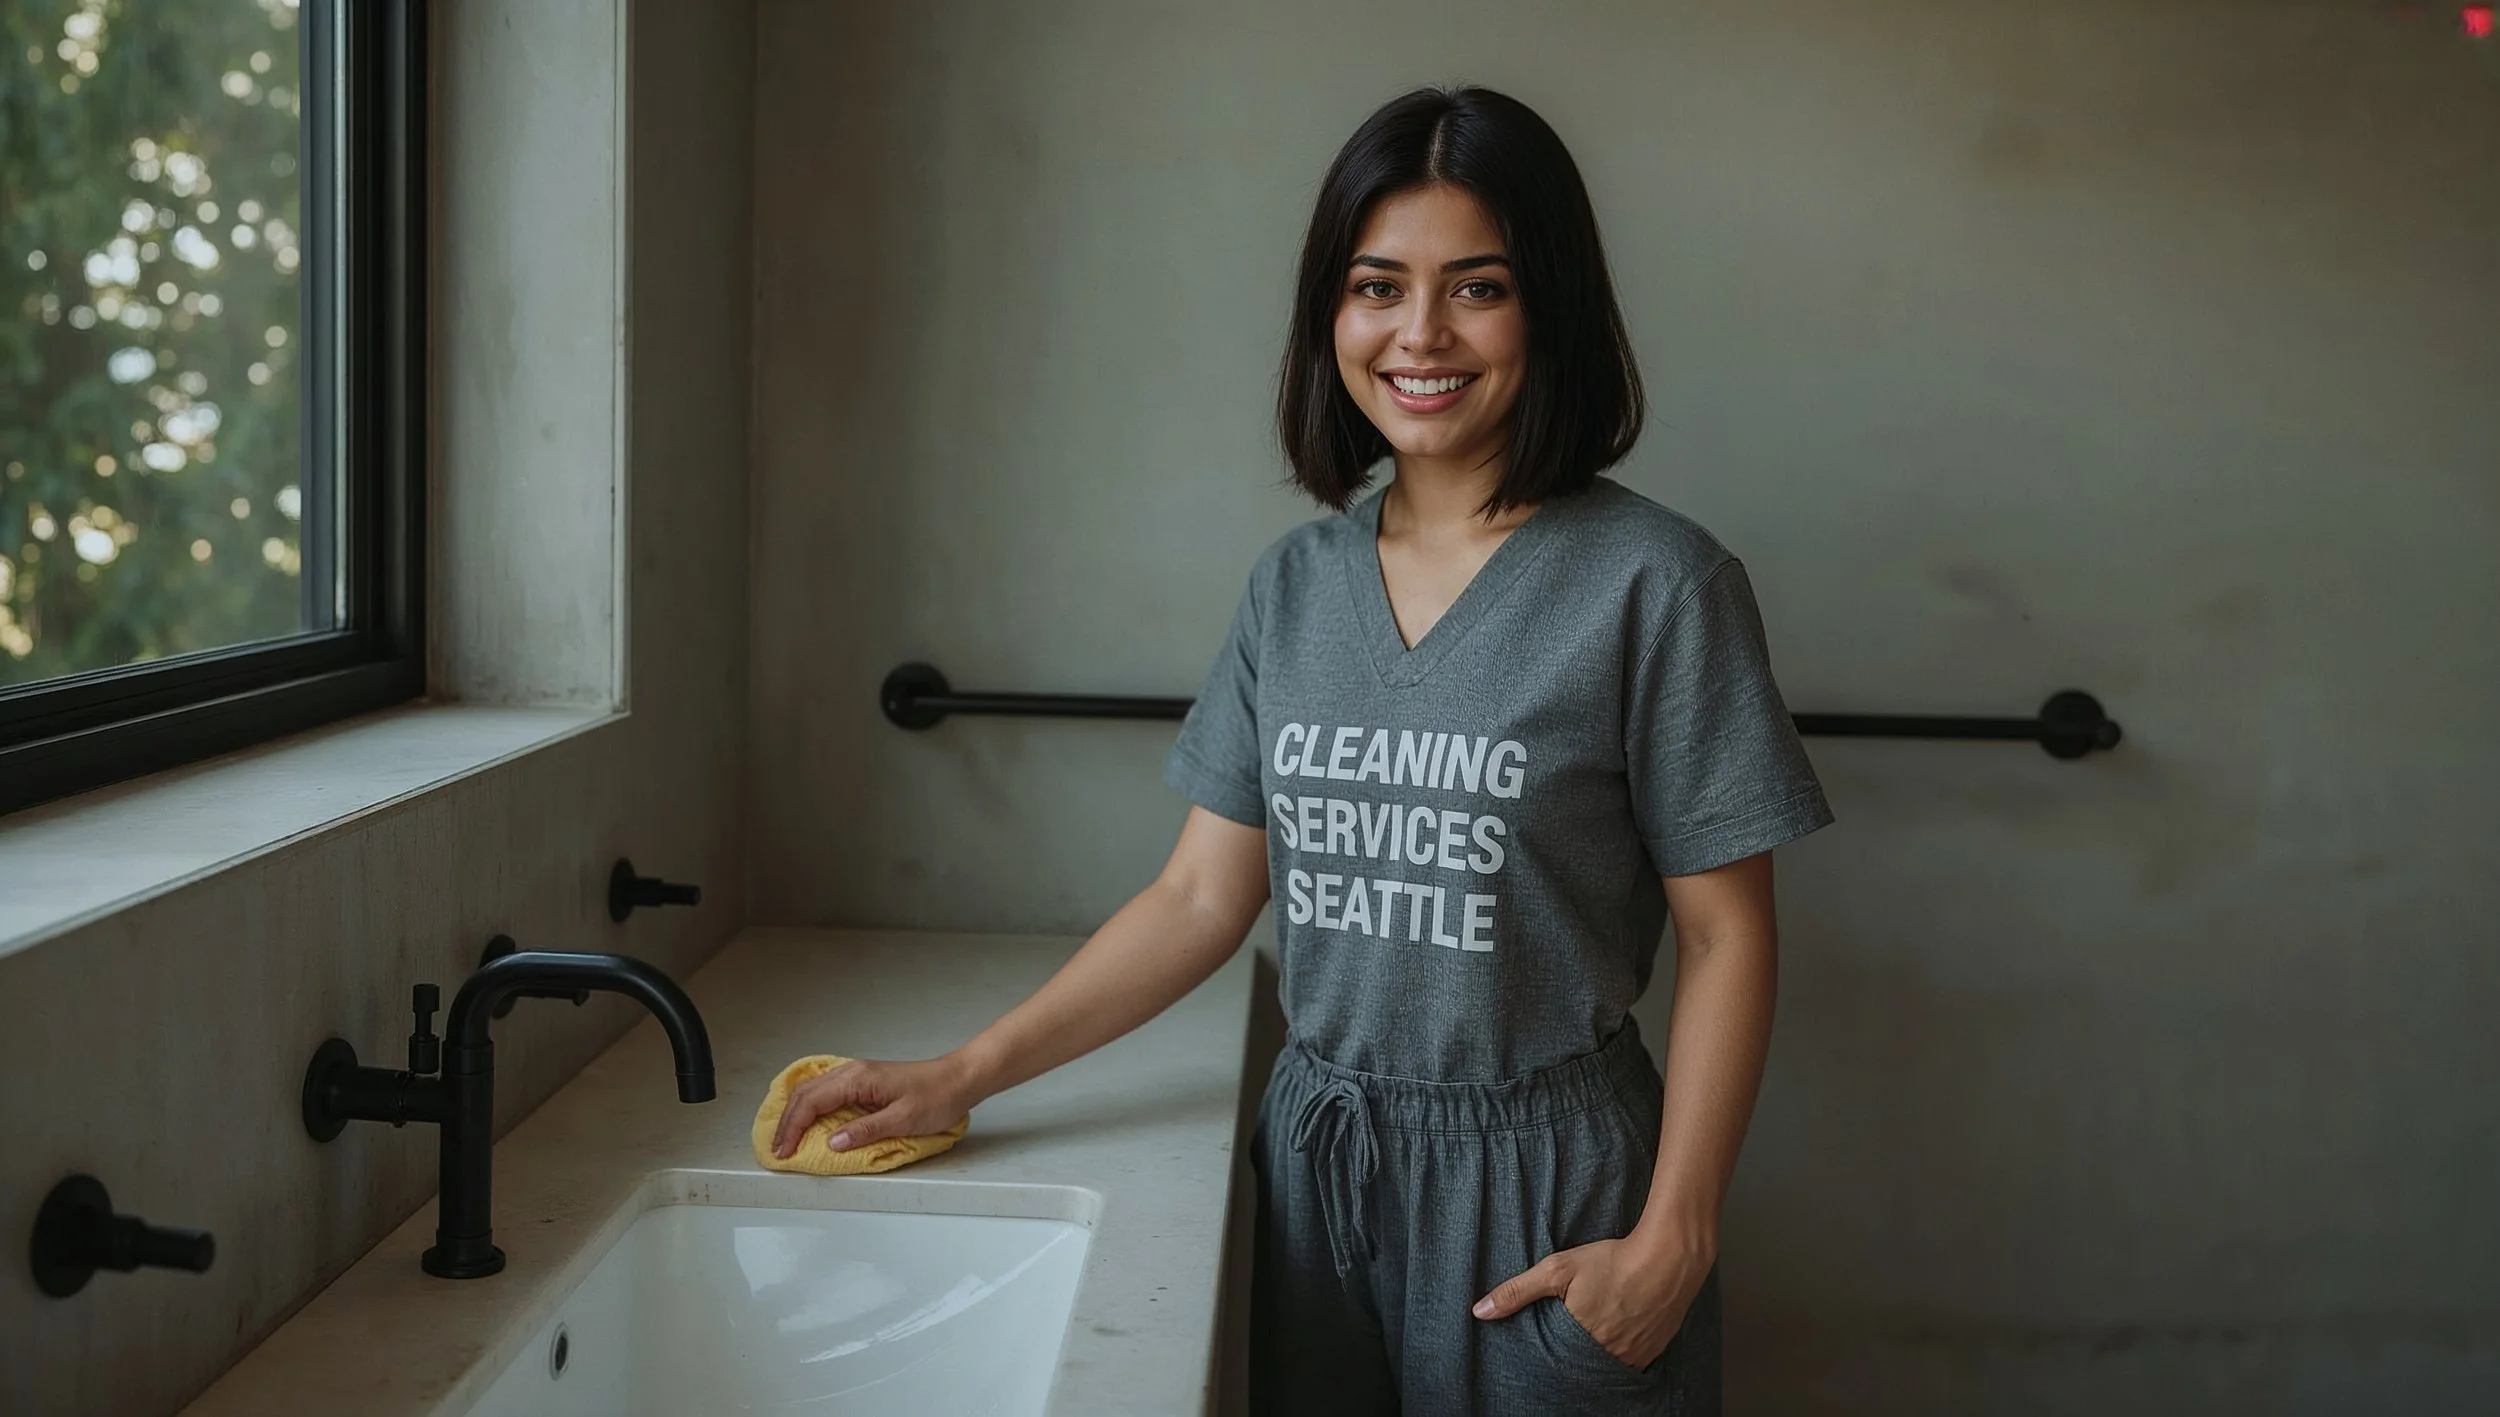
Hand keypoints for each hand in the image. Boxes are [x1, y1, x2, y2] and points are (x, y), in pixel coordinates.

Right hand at [769, 1054, 981, 1158]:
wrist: (960, 1078)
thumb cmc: (937, 1096)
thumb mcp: (903, 1119)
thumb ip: (865, 1131)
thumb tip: (832, 1143)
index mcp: (857, 1078)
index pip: (812, 1102)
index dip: (793, 1128)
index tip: (783, 1153)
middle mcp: (852, 1072)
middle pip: (806, 1094)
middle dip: (787, 1122)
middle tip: (777, 1150)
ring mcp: (857, 1075)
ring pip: (814, 1091)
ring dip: (796, 1115)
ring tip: (786, 1139)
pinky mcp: (864, 1082)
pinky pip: (828, 1093)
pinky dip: (812, 1108)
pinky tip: (809, 1123)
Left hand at [1471, 1232, 1711, 1369]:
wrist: (1669, 1259)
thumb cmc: (1612, 1261)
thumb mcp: (1558, 1269)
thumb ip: (1517, 1291)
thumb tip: (1479, 1311)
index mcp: (1580, 1342)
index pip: (1555, 1363)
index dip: (1549, 1356)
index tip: (1545, 1345)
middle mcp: (1607, 1357)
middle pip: (1580, 1367)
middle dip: (1572, 1356)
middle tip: (1570, 1337)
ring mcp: (1633, 1357)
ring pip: (1606, 1367)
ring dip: (1596, 1355)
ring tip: (1593, 1335)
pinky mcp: (1653, 1352)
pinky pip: (1630, 1363)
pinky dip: (1620, 1353)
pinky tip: (1617, 1334)